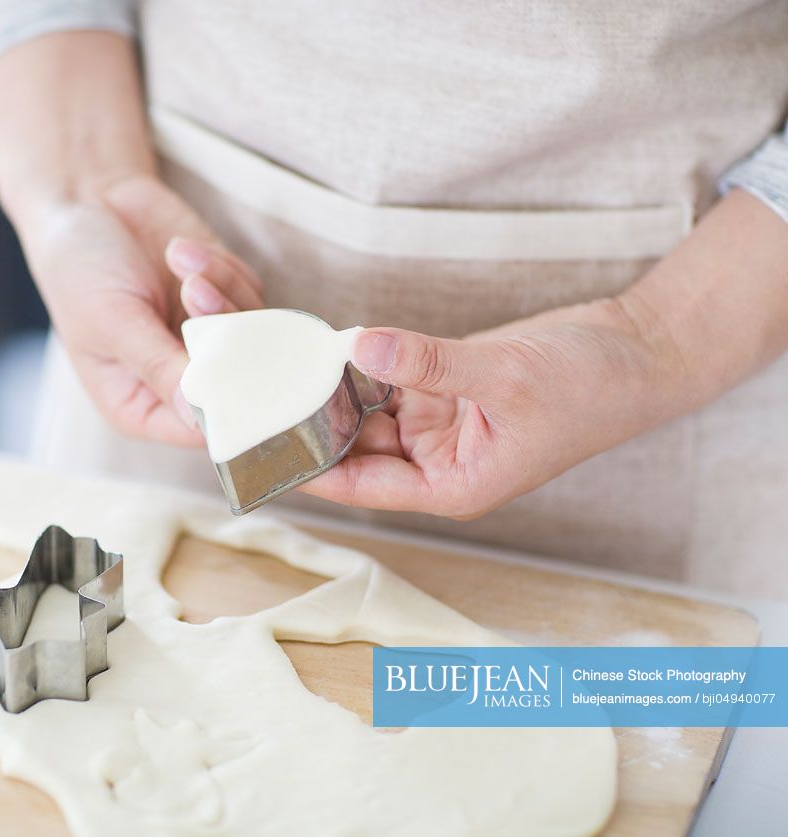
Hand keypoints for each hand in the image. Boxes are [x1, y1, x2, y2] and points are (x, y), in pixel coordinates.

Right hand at [22, 174, 262, 444]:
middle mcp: (178, 383)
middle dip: (222, 334)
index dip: (228, 403)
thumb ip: (162, 369)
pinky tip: (181, 250)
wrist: (86, 201)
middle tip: (192, 290)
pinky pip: (251, 297)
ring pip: (252, 337)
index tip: (233, 364)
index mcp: (140, 406)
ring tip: (178, 258)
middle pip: (238, 383)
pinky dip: (223, 270)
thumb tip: (203, 418)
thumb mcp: (114, 323)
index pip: (201, 429)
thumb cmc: (80, 270)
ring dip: (222, 292)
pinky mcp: (225, 302)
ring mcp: (205, 341)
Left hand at [294, 298, 683, 517]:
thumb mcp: (505, 375)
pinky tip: (318, 342)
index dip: (308, 470)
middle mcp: (435, 462)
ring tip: (270, 365)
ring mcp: (435, 423)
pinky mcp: (439, 387)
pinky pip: (384, 378)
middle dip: (306, 424)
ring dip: (326, 390)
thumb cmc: (591, 387)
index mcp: (451, 486)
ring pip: (362, 411)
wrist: (635, 351)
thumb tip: (362, 344)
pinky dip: (357, 363)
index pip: (361, 487)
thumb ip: (432, 363)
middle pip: (352, 448)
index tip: (256, 450)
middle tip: (248, 395)